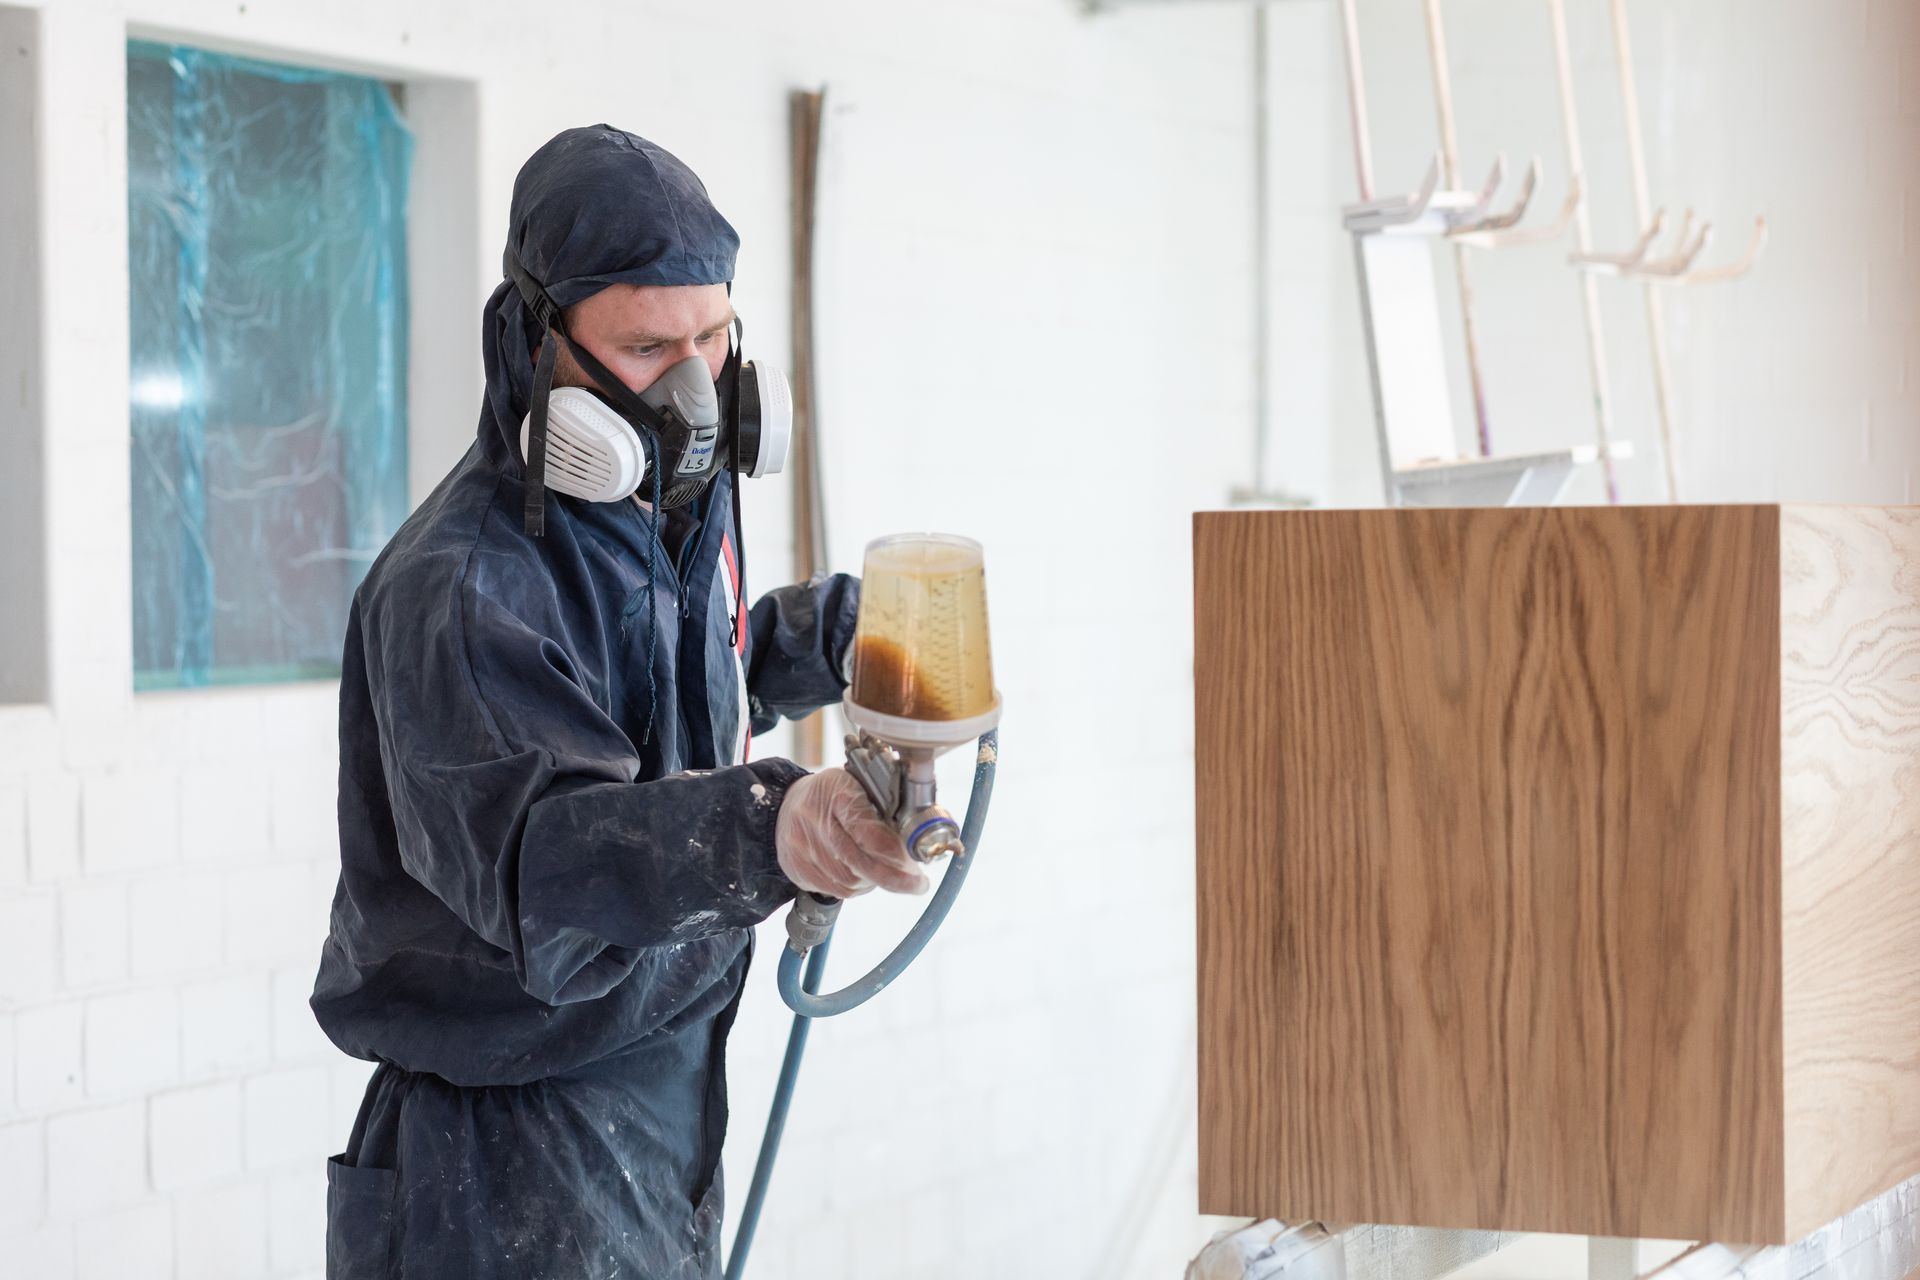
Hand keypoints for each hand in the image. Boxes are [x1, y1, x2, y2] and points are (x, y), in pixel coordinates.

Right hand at [775, 767, 928, 898]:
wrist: (783, 807)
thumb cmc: (830, 795)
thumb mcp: (857, 784)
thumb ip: (882, 806)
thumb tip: (915, 836)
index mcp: (836, 794)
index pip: (869, 831)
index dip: (896, 852)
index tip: (916, 864)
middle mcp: (815, 822)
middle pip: (860, 862)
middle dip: (894, 877)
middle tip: (918, 884)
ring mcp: (803, 849)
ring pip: (850, 881)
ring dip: (876, 881)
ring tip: (889, 874)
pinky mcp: (798, 871)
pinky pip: (836, 890)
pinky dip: (856, 886)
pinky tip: (864, 875)